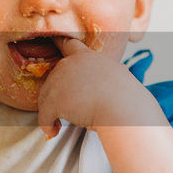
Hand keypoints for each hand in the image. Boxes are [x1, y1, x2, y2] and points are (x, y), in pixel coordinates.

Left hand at [36, 37, 159, 137]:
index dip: (58, 43)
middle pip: (53, 78)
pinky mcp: (55, 100)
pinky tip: (54, 131)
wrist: (123, 109)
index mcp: (88, 57)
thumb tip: (120, 70)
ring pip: (46, 97)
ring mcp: (60, 81)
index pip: (68, 44)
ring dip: (51, 112)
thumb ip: (113, 72)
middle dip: (58, 95)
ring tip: (60, 125)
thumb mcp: (122, 76)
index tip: (52, 41)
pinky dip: (47, 124)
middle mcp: (70, 64)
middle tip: (69, 110)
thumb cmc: (128, 97)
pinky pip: (44, 114)